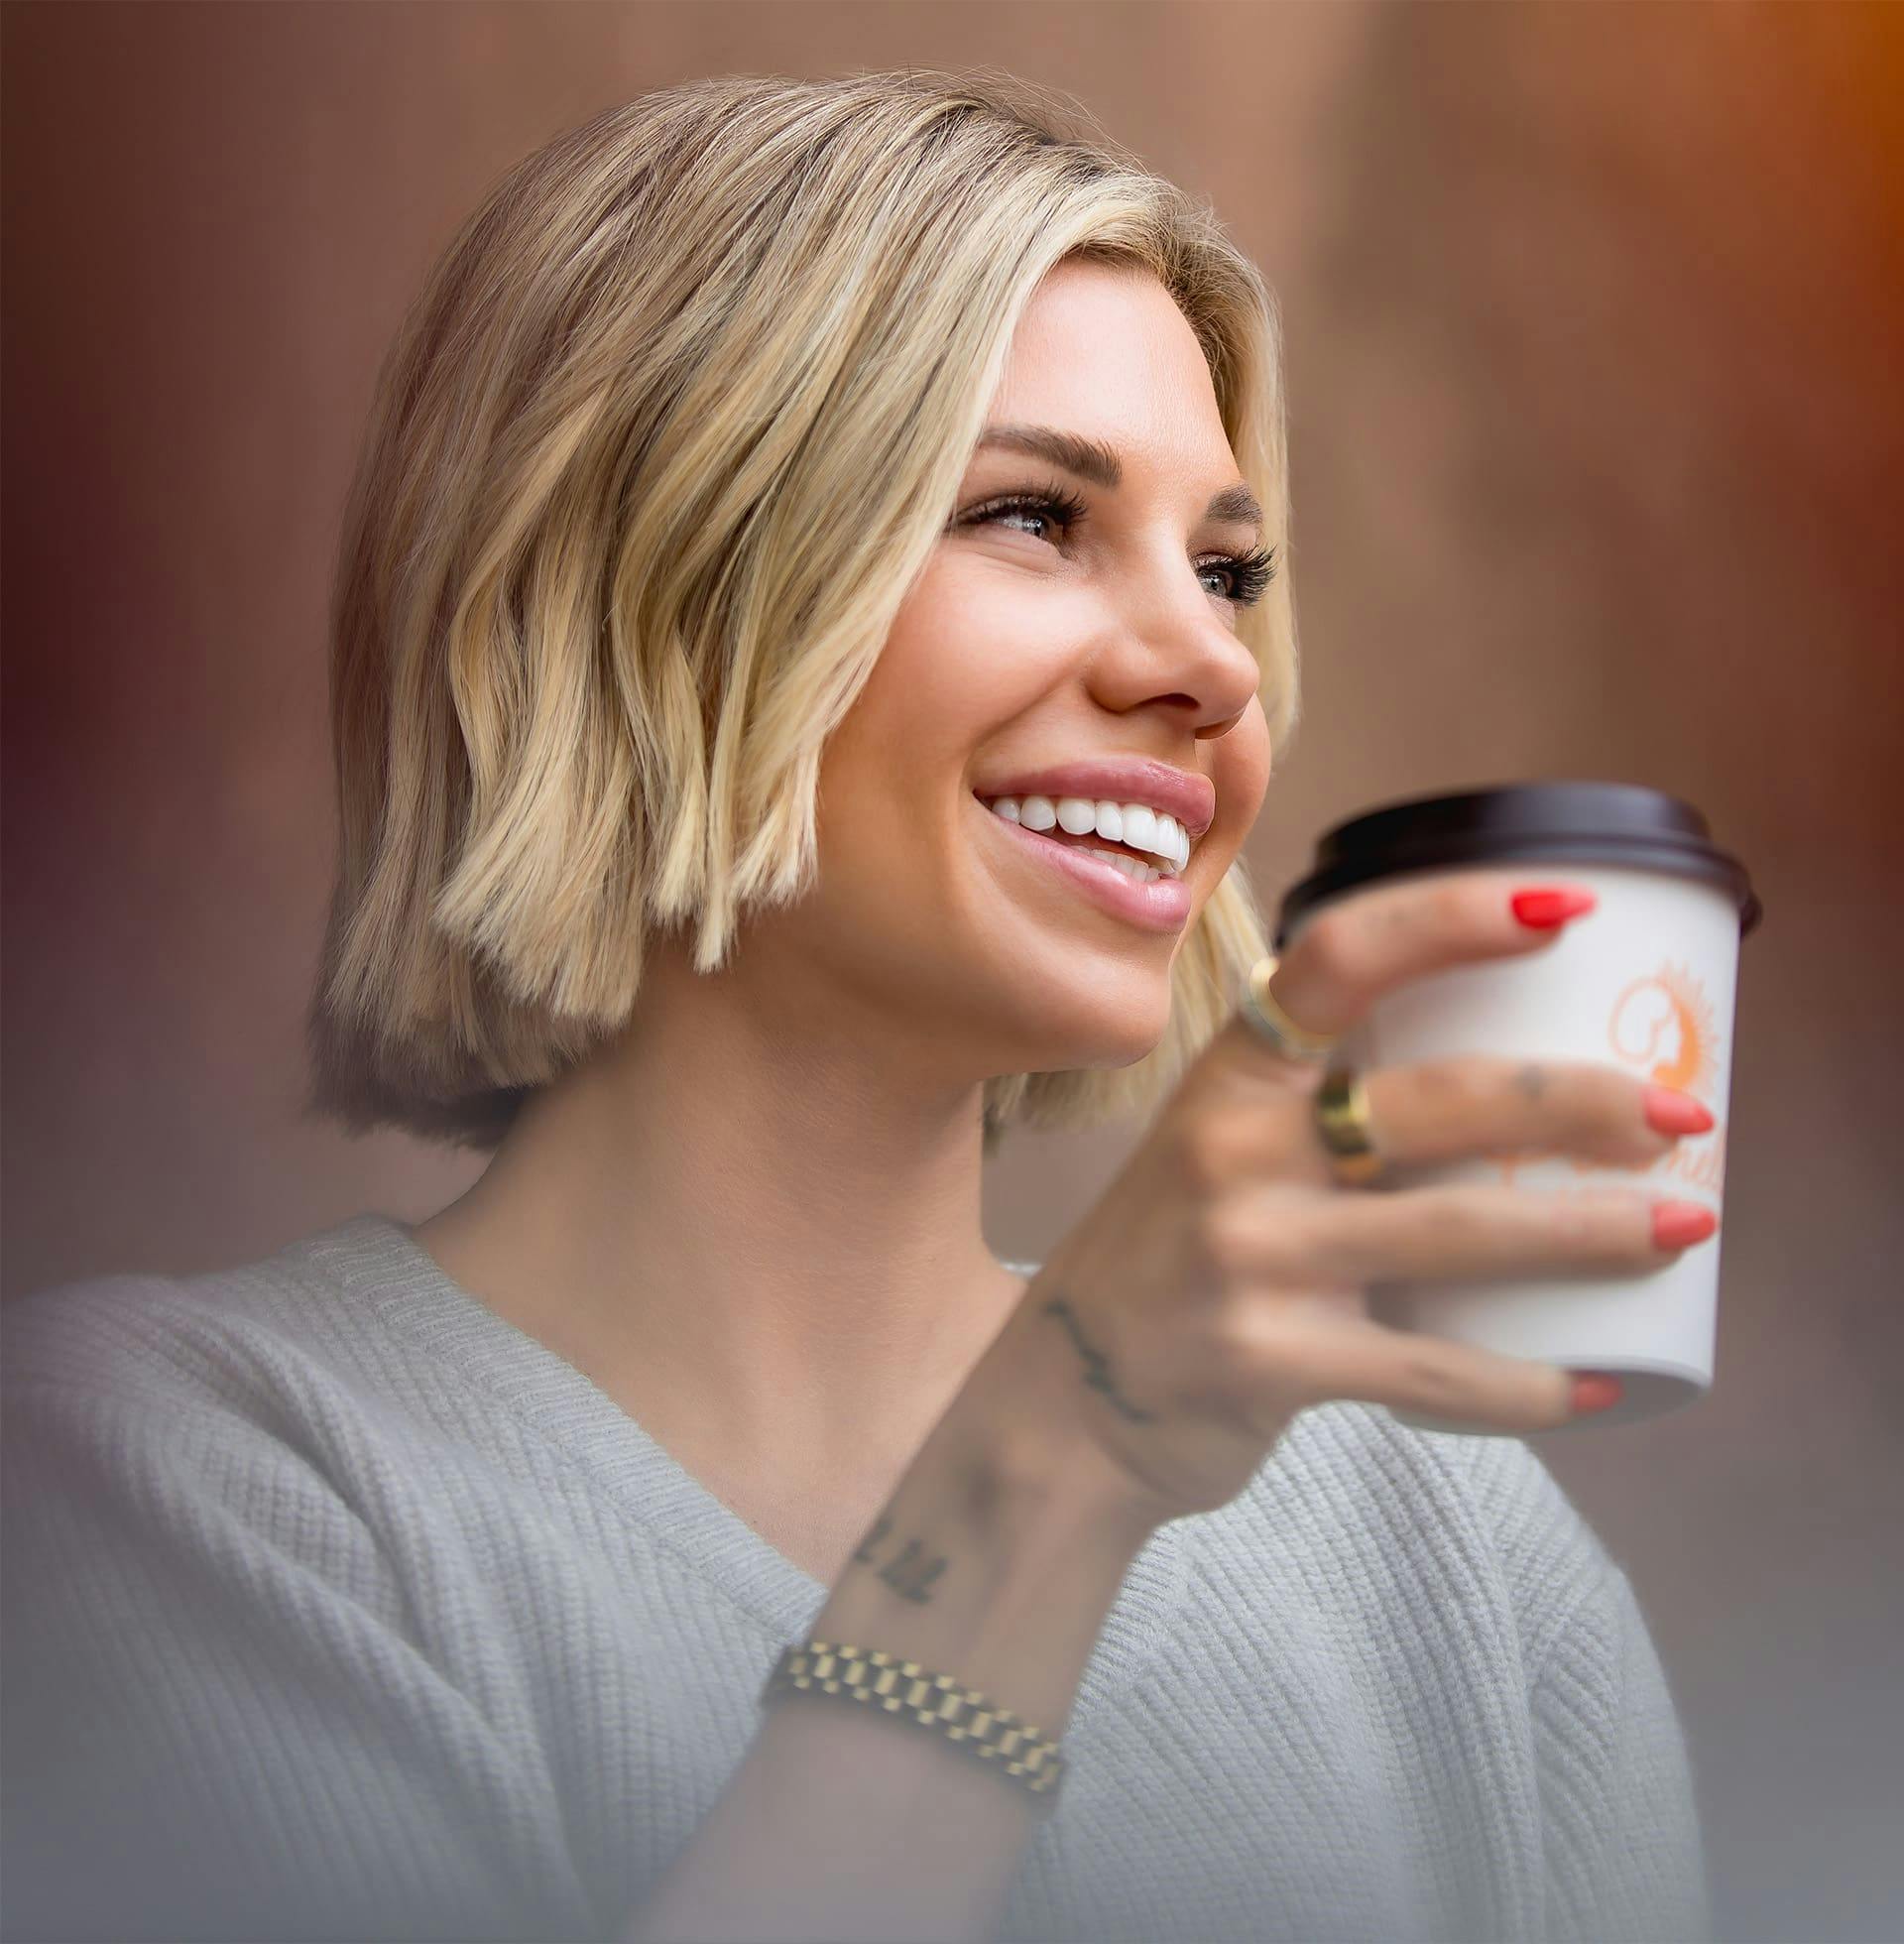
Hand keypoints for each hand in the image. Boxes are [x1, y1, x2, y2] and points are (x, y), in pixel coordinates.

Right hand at [977, 870, 1718, 1530]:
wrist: (1065, 1404)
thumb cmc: (1173, 1258)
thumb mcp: (1214, 1150)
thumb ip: (1318, 1107)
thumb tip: (1507, 1082)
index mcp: (1229, 1077)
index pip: (1341, 960)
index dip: (1455, 918)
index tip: (1567, 908)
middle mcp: (1233, 1150)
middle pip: (1436, 1098)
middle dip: (1577, 1098)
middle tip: (1678, 1112)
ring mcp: (1250, 1257)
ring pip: (1459, 1230)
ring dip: (1591, 1230)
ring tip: (1687, 1224)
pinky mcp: (1272, 1362)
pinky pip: (1434, 1367)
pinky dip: (1528, 1383)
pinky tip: (1597, 1386)